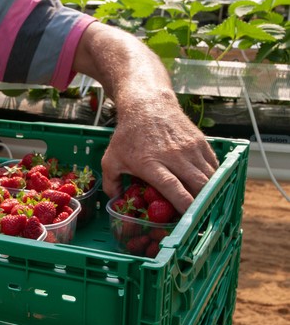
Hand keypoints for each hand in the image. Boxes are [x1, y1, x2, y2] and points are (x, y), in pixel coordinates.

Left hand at [100, 96, 219, 212]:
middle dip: (202, 204)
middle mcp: (174, 156)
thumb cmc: (127, 135)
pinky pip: (213, 165)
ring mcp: (190, 148)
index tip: (188, 219)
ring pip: (210, 176)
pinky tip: (207, 187)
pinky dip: (214, 179)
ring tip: (205, 205)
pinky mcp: (201, 142)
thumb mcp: (110, 159)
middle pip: (198, 185)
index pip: (173, 188)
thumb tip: (116, 203)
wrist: (147, 105)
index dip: (184, 206)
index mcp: (151, 163)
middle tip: (199, 217)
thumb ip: (111, 183)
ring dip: (210, 193)